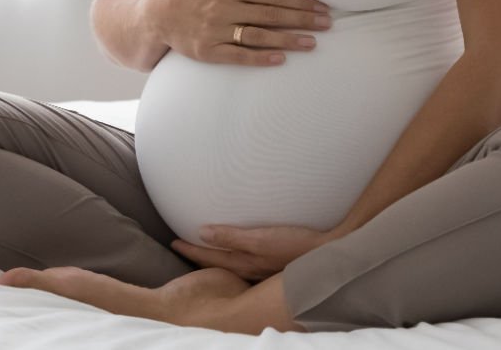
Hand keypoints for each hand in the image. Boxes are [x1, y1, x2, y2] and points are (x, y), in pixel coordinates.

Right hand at [143, 0, 332, 67]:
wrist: (154, 15)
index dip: (299, 0)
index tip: (321, 6)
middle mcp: (223, 6)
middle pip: (272, 14)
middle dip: (302, 18)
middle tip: (328, 23)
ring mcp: (215, 30)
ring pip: (259, 36)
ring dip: (288, 40)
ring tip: (312, 43)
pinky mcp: (207, 51)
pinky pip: (239, 56)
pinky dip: (261, 58)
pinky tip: (281, 60)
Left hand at [169, 223, 332, 282]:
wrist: (327, 254)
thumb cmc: (295, 245)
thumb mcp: (259, 239)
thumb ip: (231, 236)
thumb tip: (201, 232)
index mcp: (243, 263)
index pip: (209, 256)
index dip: (189, 249)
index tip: (173, 242)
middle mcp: (250, 269)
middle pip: (217, 262)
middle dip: (198, 255)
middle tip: (181, 246)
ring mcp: (262, 269)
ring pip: (230, 263)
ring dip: (215, 255)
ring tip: (204, 249)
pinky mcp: (273, 264)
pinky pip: (244, 261)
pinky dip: (233, 255)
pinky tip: (238, 251)